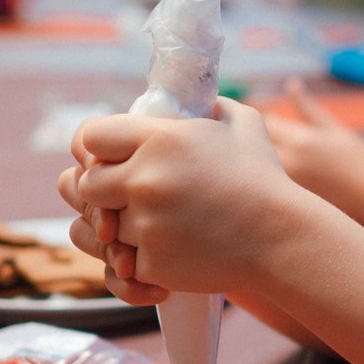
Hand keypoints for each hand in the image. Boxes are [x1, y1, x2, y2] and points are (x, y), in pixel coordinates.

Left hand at [61, 99, 308, 299]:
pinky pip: (118, 263)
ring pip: (97, 228)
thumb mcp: (242, 122)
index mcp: (158, 139)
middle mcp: (144, 180)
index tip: (108, 159)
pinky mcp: (151, 263)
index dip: (93, 149)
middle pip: (82, 185)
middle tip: (123, 195)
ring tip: (145, 225)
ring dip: (117, 228)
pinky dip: (135, 261)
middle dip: (99, 191)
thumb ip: (209, 104)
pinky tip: (159, 252)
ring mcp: (145, 225)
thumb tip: (193, 100)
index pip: (88, 137)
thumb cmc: (263, 178)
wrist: (281, 239)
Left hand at [264, 81, 363, 246]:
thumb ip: (309, 108)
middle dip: (263, 145)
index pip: (267, 124)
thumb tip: (291, 84)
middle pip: (258, 148)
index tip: (280, 127)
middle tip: (277, 149)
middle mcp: (289, 164)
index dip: (272, 123)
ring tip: (281, 169)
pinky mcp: (290, 208)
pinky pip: (271, 191)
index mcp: (301, 140)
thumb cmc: (363, 163)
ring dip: (265, 166)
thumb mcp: (337, 130)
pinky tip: (284, 190)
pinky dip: (272, 187)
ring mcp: (288, 189)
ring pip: (262, 170)